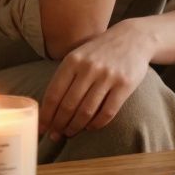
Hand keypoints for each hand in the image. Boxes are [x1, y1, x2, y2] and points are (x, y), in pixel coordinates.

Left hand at [39, 19, 154, 140]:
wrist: (133, 38)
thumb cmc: (100, 51)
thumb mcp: (79, 55)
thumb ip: (65, 77)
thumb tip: (48, 108)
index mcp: (72, 61)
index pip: (54, 94)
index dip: (46, 115)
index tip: (41, 129)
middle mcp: (88, 68)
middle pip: (68, 105)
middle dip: (59, 124)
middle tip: (55, 136)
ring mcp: (107, 76)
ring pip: (86, 111)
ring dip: (75, 127)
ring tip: (70, 133)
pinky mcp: (124, 85)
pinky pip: (107, 112)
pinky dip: (96, 124)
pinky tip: (90, 127)